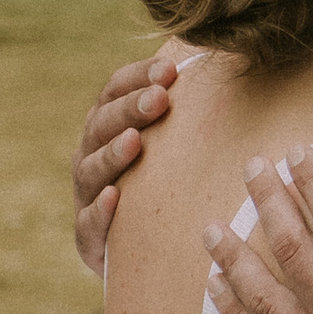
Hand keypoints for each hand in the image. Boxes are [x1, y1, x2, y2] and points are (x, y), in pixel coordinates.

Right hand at [72, 44, 183, 274]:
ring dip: (112, 153)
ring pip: (91, 169)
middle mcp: (91, 156)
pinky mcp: (88, 239)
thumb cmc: (170, 184)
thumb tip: (226, 60)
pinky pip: (88, 223)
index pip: (114, 90)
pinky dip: (99, 211)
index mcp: (107, 126)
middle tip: (159, 99)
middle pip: (102, 124)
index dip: (137, 76)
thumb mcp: (177, 144)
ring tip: (134, 141)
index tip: (170, 69)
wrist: (149, 253)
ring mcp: (86, 196)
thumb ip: (189, 109)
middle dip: (129, 109)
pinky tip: (115, 197)